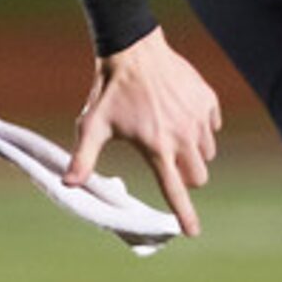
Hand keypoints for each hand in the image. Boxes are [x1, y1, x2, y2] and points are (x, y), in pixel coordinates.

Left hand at [69, 30, 220, 236]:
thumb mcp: (92, 125)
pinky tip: (180, 113)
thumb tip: (68, 185)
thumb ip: (83, 158)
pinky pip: (212, 127)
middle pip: (198, 177)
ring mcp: (198, 118)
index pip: (174, 190)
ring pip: (207, 153)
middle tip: (167, 160)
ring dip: (193, 152)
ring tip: (170, 133)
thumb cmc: (111, 90)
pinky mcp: (208, 101)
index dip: (184, 215)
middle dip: (186, 177)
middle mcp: (183, 136)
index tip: (192, 232)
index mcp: (157, 147)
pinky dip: (200, 127)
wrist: (134, 49)